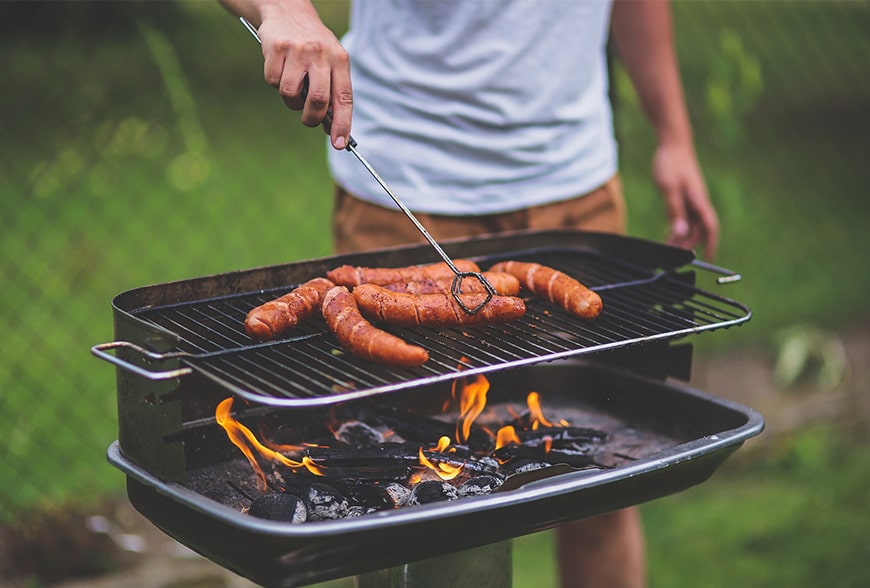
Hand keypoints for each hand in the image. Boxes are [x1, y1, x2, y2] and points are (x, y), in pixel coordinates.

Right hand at [257, 3, 352, 148]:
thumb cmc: (312, 46)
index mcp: (340, 59)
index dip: (342, 124)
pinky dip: (274, 82)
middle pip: (318, 101)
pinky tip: (280, 68)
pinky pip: (272, 81)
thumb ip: (332, 91)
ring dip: (290, 101)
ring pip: (291, 94)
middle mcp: (321, 54)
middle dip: (312, 118)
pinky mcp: (277, 48)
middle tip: (308, 120)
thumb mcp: (329, 62)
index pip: (344, 98)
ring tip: (293, 87)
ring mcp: (298, 50)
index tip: (339, 144)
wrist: (287, 10)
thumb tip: (331, 128)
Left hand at [652, 141, 718, 259]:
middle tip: (673, 257)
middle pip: (698, 230)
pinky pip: (685, 218)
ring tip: (668, 249)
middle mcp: (699, 202)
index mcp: (699, 201)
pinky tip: (669, 236)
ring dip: (682, 238)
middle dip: (688, 245)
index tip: (708, 259)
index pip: (710, 227)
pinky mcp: (686, 197)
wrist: (673, 144)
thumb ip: (674, 210)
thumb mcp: (668, 188)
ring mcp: (693, 200)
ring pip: (691, 225)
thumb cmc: (671, 163)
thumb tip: (681, 232)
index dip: (710, 244)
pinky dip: (678, 228)